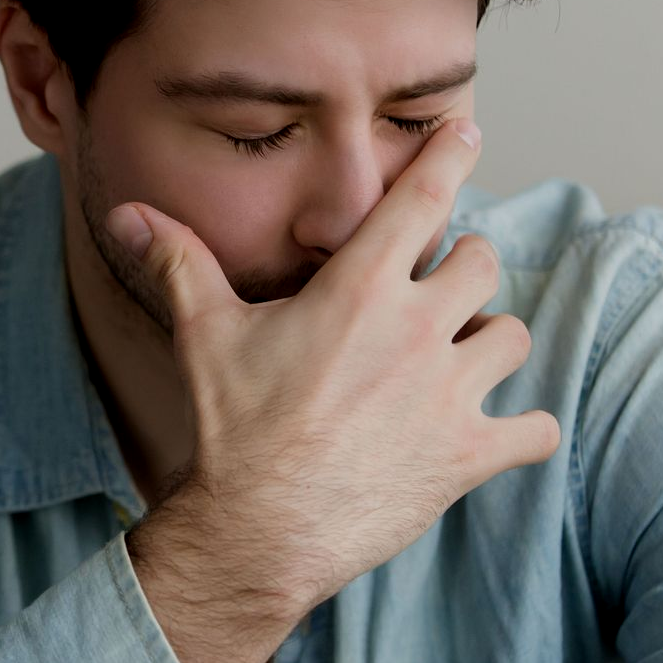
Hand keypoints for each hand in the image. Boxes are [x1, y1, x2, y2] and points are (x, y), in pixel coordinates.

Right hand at [110, 120, 560, 662]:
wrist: (257, 528)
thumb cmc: (232, 429)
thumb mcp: (204, 334)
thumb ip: (179, 262)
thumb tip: (127, 212)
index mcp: (357, 291)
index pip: (421, 198)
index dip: (449, 157)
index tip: (465, 135)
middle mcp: (415, 331)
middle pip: (483, 261)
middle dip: (465, 266)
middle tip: (439, 288)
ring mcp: (448, 394)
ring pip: (512, 337)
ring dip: (491, 342)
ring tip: (463, 356)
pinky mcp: (467, 455)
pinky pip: (535, 429)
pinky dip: (525, 429)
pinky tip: (503, 431)